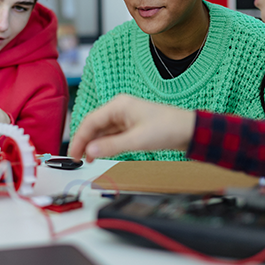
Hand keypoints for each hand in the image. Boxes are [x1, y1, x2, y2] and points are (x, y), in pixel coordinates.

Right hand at [68, 94, 195, 162]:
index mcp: (118, 105)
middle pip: (94, 125)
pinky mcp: (131, 125)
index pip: (90, 121)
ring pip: (101, 130)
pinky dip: (104, 144)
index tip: (74, 153)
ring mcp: (125, 117)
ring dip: (93, 143)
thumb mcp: (137, 140)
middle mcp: (119, 108)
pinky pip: (111, 134)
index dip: (79, 138)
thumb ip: (111, 146)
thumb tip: (90, 151)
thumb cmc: (169, 128)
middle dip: (84, 141)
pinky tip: (100, 153)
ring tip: (86, 158)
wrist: (190, 130)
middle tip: (76, 158)